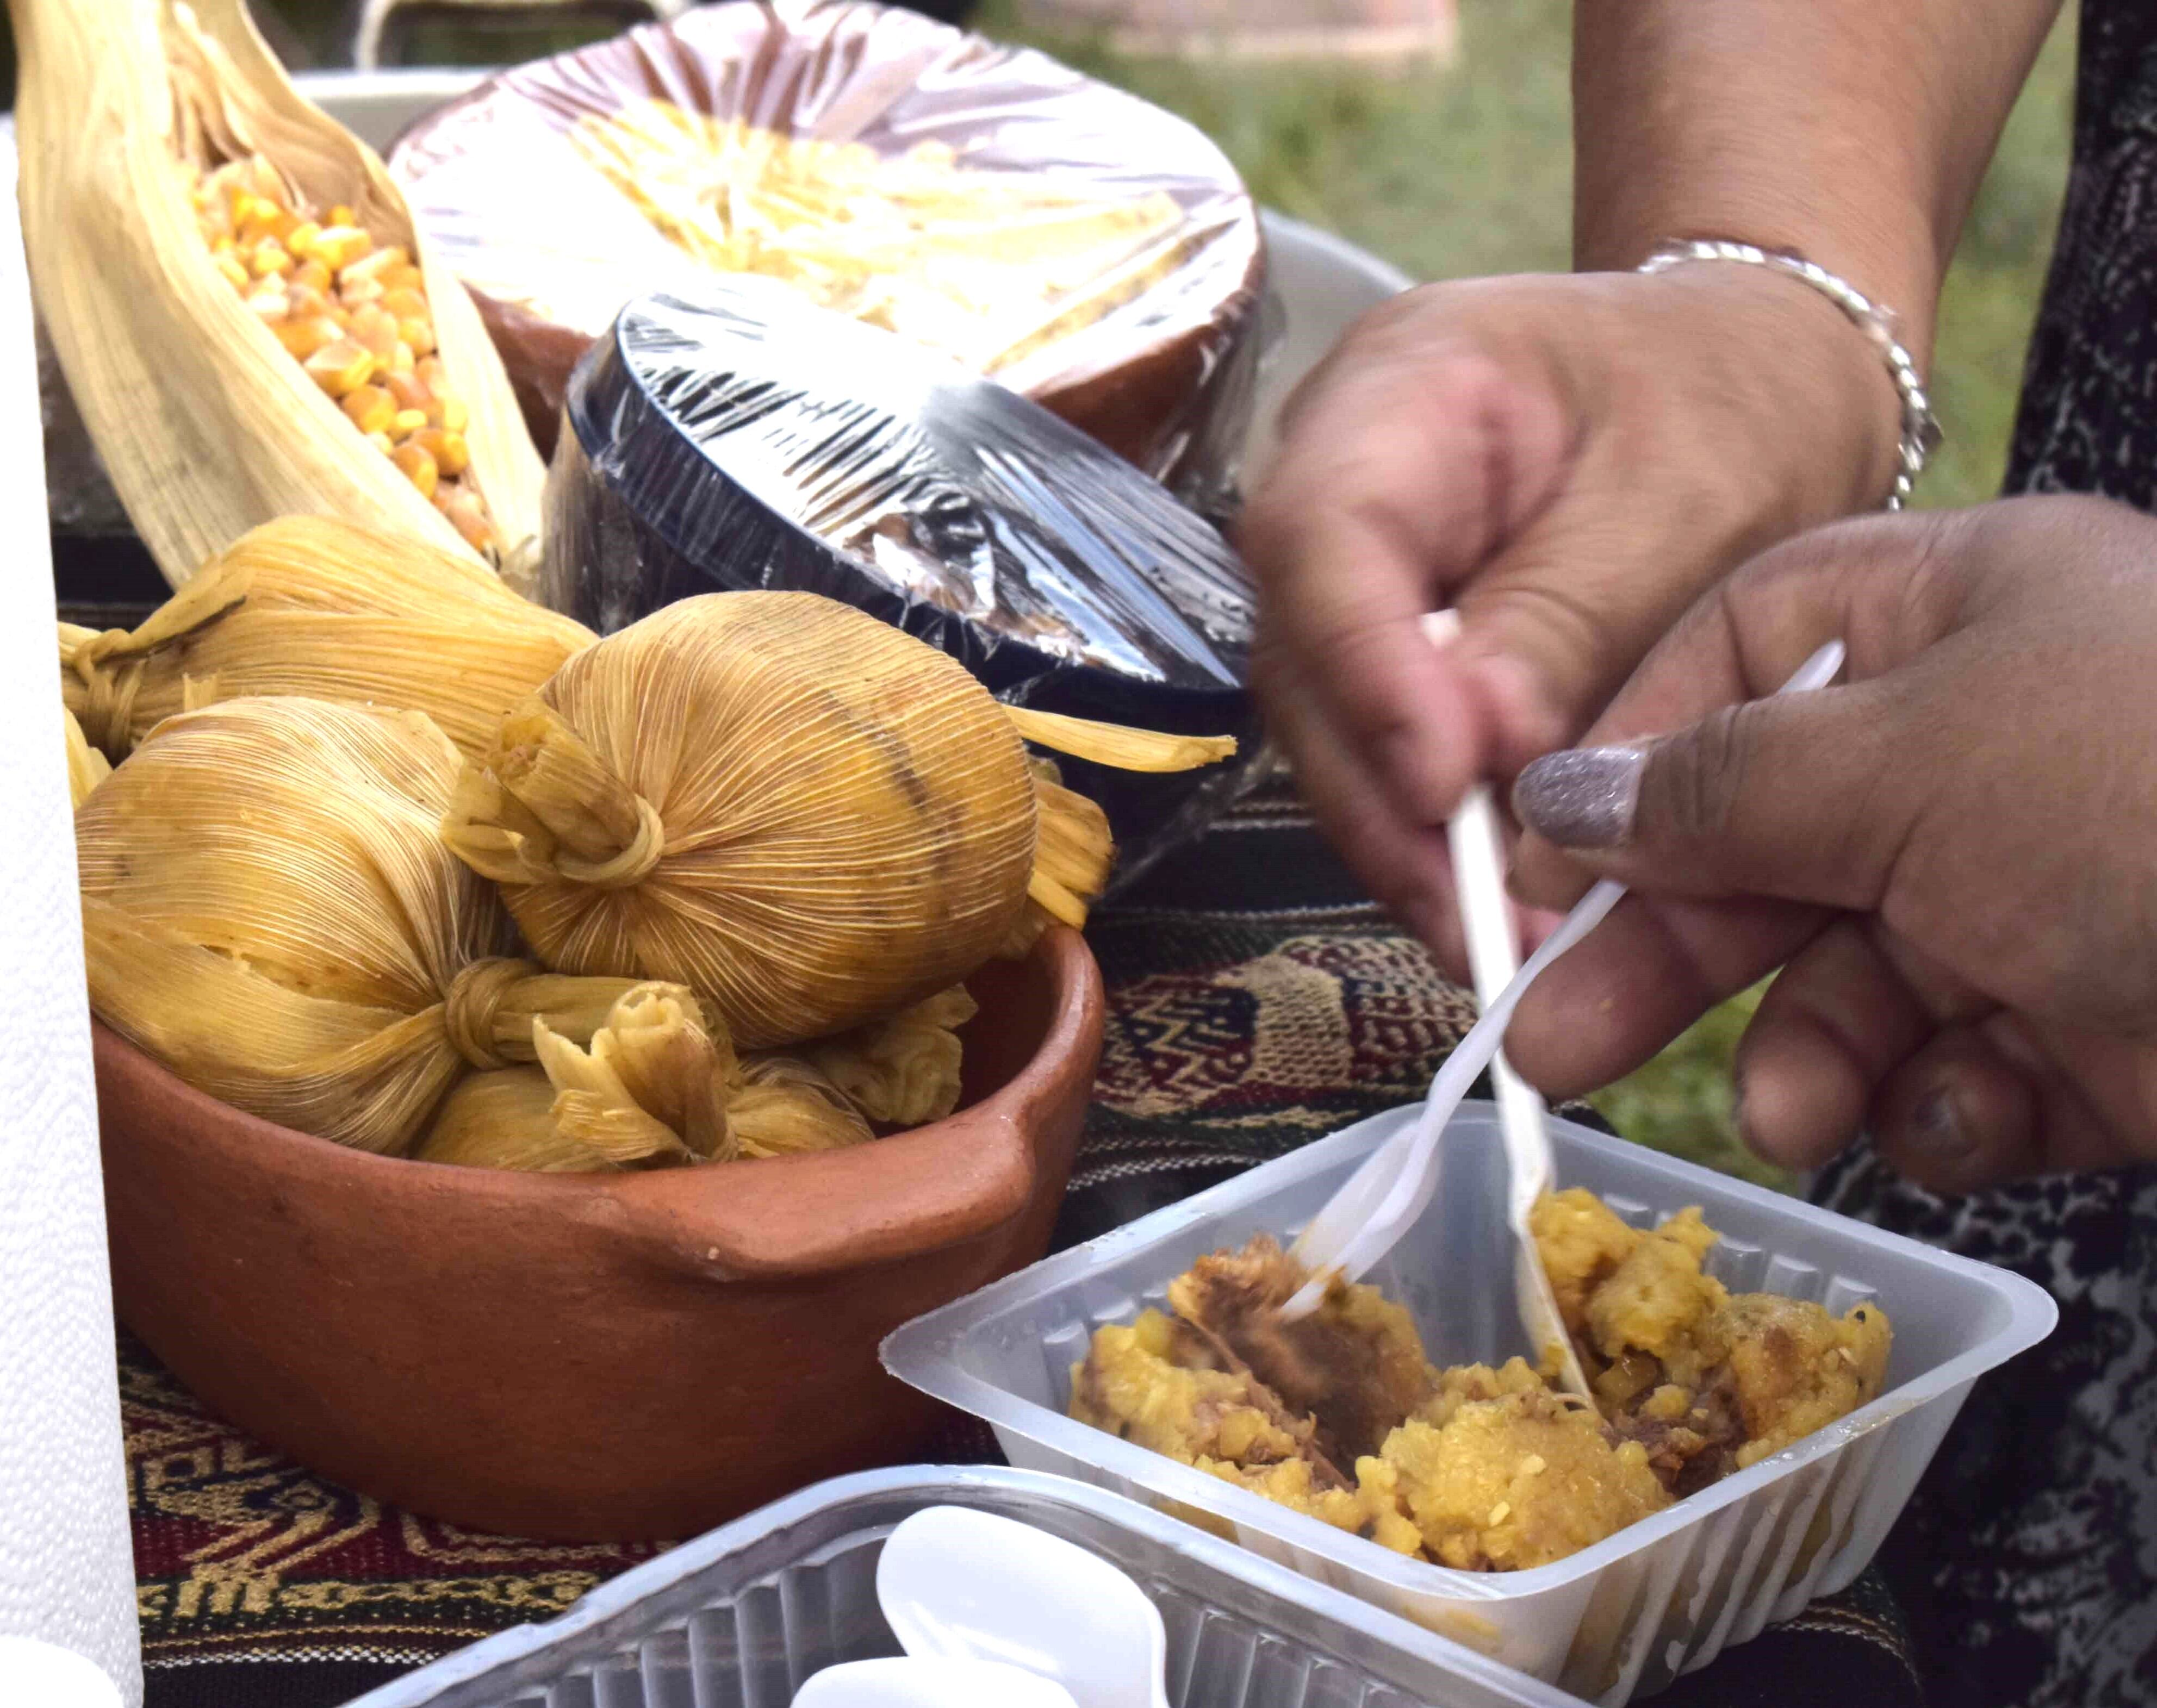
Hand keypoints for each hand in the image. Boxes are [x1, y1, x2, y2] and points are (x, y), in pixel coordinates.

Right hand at [1237, 265, 1900, 970]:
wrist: (1758, 377)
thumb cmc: (1736, 403)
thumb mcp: (1690, 498)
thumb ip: (1576, 616)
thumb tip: (1482, 752)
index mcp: (1402, 387)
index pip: (1323, 536)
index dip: (1364, 672)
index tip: (1446, 788)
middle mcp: (1341, 481)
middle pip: (1306, 656)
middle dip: (1385, 800)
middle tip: (1477, 923)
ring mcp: (1356, 566)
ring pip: (1333, 724)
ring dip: (1409, 842)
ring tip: (1499, 943)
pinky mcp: (1392, 640)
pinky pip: (1388, 746)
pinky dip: (1441, 834)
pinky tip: (1501, 908)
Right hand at [1505, 494, 2156, 1191]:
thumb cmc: (2146, 801)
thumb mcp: (1907, 760)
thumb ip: (1714, 784)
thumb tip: (1557, 795)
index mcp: (1968, 612)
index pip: (1743, 653)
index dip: (1633, 754)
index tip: (1535, 855)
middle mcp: (2001, 744)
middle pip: (1779, 837)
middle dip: (1672, 947)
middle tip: (1550, 1042)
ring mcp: (2054, 891)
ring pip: (1862, 976)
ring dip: (1816, 1050)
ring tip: (1796, 1113)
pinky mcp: (2103, 1029)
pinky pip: (1966, 1065)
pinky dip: (1959, 1100)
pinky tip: (1992, 1107)